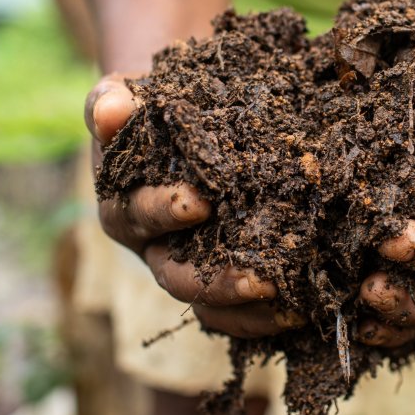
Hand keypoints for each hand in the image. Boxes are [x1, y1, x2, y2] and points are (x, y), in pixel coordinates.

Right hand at [86, 75, 300, 337]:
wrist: (180, 121)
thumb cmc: (153, 107)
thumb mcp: (129, 97)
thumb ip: (114, 102)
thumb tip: (110, 112)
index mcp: (124, 204)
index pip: (139, 214)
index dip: (166, 211)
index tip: (201, 203)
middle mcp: (152, 245)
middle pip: (175, 276)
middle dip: (215, 283)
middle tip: (259, 280)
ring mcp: (185, 267)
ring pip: (208, 305)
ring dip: (247, 310)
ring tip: (290, 305)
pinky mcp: (217, 279)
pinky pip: (235, 314)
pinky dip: (265, 318)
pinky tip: (304, 310)